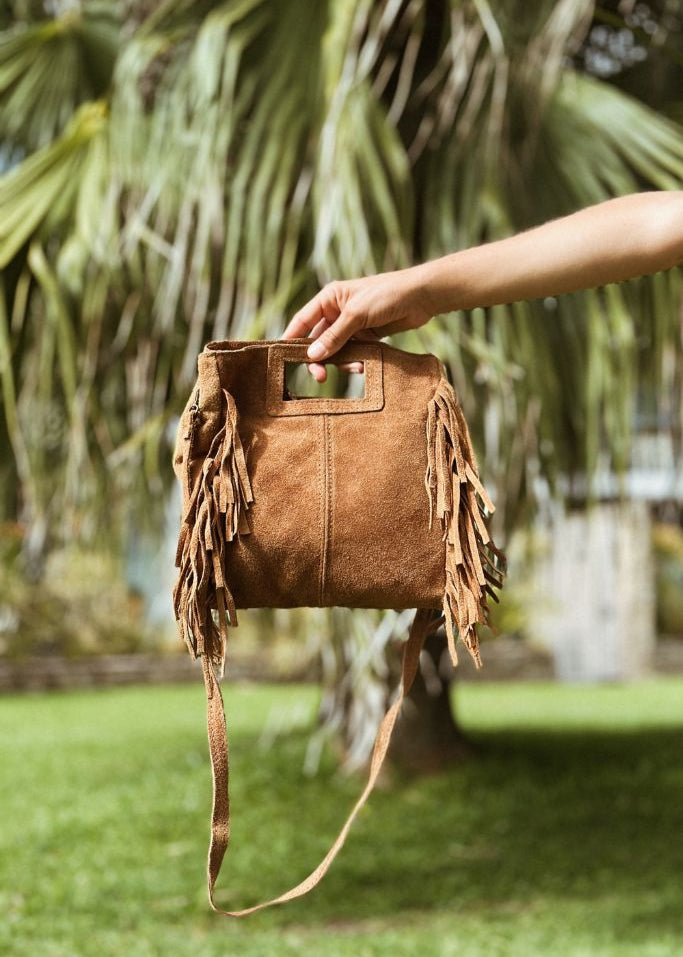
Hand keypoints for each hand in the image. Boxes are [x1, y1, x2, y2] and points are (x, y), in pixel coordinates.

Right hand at [281, 267, 432, 380]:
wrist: (421, 297)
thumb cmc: (386, 296)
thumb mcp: (356, 315)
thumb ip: (334, 337)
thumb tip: (312, 357)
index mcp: (329, 299)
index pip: (302, 321)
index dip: (291, 339)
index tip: (283, 359)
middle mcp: (336, 312)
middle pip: (317, 341)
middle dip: (318, 359)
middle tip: (319, 377)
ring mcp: (351, 325)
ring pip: (335, 350)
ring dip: (340, 362)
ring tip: (354, 368)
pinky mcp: (366, 336)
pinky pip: (352, 353)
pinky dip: (354, 361)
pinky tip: (363, 366)